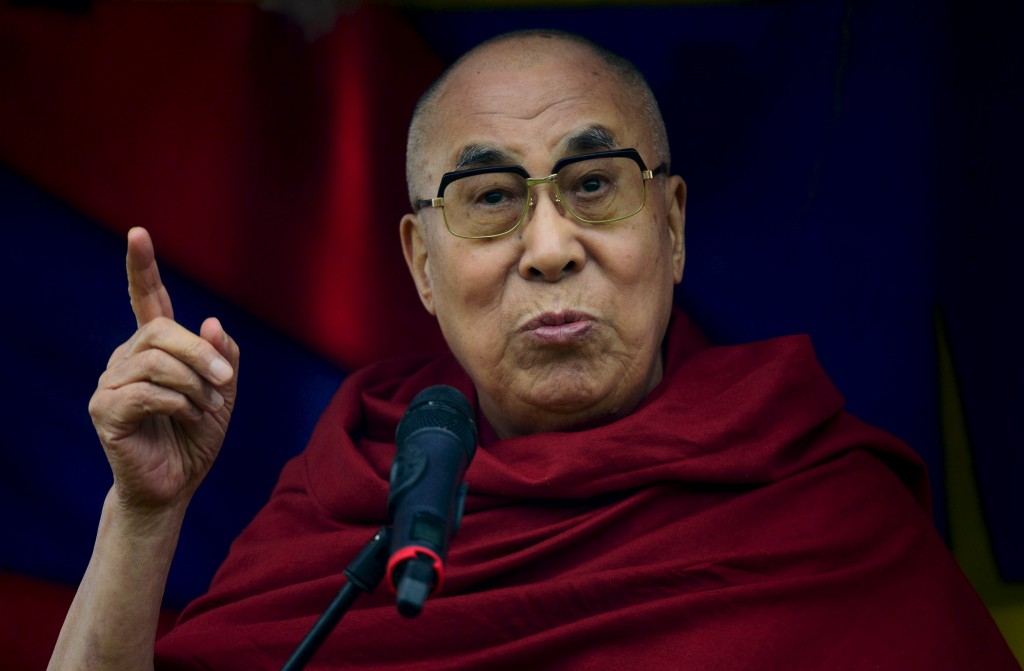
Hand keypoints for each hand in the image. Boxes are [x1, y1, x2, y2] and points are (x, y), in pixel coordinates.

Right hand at [88, 228, 239, 517]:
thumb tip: (208, 320)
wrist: (177, 484)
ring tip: (206, 408)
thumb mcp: (223, 391)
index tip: (138, 232)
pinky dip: (179, 404)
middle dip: (201, 354)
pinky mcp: (105, 410)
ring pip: (157, 362)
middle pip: (161, 330)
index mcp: (155, 347)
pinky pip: (147, 392)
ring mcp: (111, 382)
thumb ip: (222, 355)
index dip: (142, 266)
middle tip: (225, 382)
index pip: (146, 298)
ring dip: (194, 385)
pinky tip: (186, 419)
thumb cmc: (196, 436)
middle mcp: (127, 357)